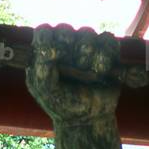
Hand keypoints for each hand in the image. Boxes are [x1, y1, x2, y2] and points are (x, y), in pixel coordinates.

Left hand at [26, 25, 145, 124]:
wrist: (88, 119)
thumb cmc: (63, 105)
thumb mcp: (45, 90)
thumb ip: (41, 68)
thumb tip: (52, 47)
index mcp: (45, 54)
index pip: (44, 31)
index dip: (50, 41)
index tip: (55, 58)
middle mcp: (64, 47)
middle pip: (66, 29)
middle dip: (69, 51)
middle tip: (73, 70)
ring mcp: (85, 48)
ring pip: (87, 33)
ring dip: (88, 57)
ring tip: (88, 76)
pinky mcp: (105, 51)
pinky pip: (107, 40)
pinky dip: (106, 57)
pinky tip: (102, 72)